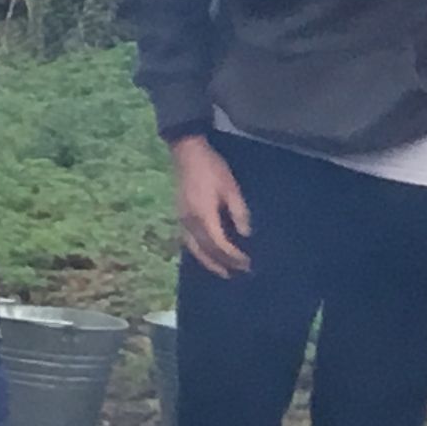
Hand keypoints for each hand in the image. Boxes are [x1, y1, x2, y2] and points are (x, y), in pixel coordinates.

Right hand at [171, 135, 251, 277]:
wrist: (187, 153)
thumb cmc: (212, 168)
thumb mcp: (231, 187)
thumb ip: (238, 212)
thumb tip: (245, 234)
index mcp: (204, 216)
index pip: (220, 244)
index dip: (233, 256)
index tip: (247, 263)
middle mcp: (190, 223)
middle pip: (207, 251)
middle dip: (224, 263)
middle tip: (239, 272)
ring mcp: (182, 221)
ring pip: (194, 250)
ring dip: (209, 263)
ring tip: (223, 272)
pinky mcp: (179, 217)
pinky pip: (188, 242)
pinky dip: (199, 253)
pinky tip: (206, 256)